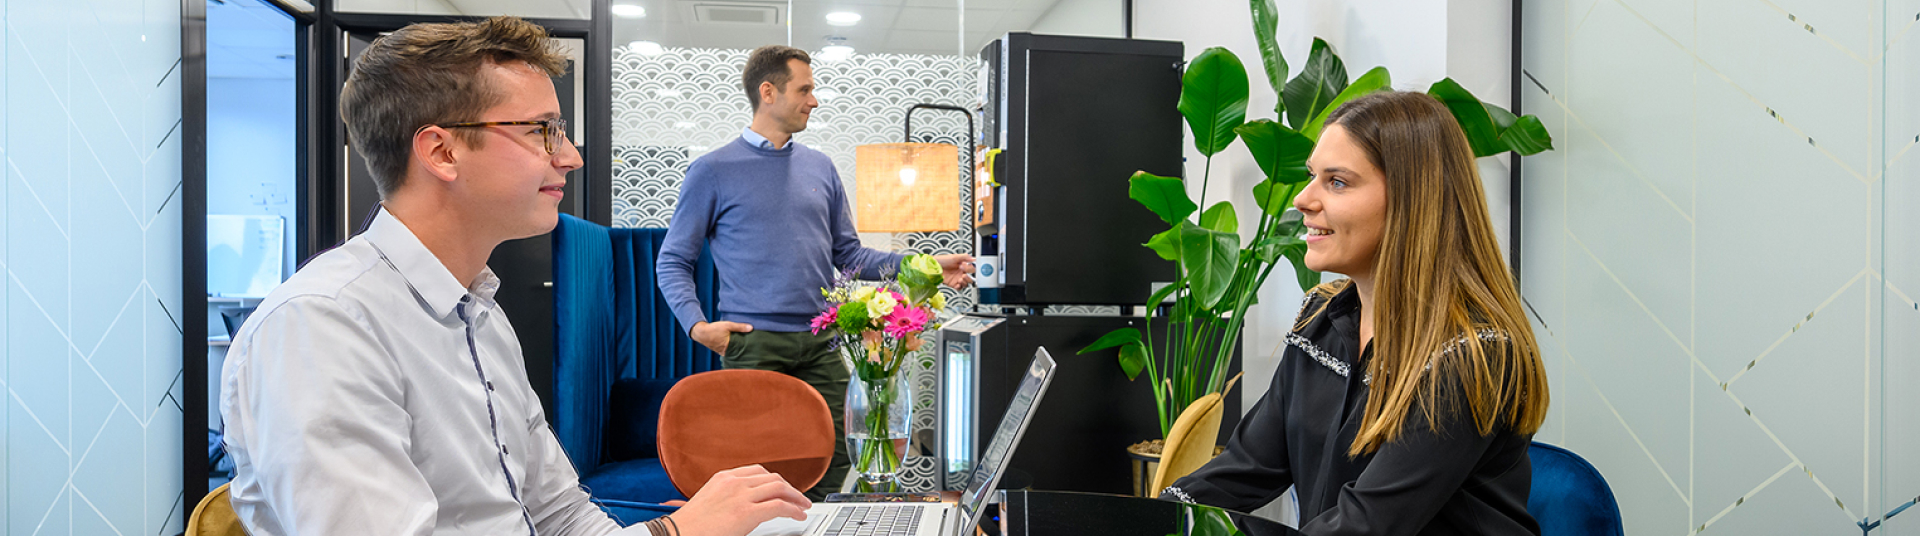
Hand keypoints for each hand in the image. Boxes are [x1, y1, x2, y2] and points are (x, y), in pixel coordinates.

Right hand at [669, 465, 810, 535]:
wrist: (677, 533)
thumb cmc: (689, 525)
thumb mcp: (709, 501)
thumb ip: (727, 498)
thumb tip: (741, 507)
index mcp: (723, 477)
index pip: (758, 471)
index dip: (775, 480)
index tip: (782, 488)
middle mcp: (734, 482)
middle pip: (772, 478)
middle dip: (789, 488)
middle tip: (798, 498)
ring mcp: (741, 495)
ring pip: (779, 488)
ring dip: (795, 497)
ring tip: (803, 506)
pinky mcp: (746, 512)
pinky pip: (779, 506)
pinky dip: (793, 510)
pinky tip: (798, 516)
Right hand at [691, 321, 752, 354]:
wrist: (701, 332)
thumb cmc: (714, 329)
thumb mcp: (728, 325)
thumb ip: (739, 327)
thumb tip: (751, 328)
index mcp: (729, 347)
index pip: (741, 350)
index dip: (747, 348)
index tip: (754, 347)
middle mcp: (726, 352)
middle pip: (738, 352)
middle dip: (743, 349)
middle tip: (752, 347)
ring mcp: (722, 352)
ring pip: (733, 351)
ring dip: (738, 349)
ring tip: (746, 346)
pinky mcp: (719, 351)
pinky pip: (728, 351)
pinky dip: (732, 349)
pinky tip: (736, 345)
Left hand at [935, 254, 975, 288]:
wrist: (933, 267)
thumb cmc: (942, 260)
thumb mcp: (954, 256)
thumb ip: (964, 257)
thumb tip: (973, 258)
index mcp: (963, 266)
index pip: (972, 269)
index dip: (970, 268)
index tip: (965, 266)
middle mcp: (961, 272)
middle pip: (971, 278)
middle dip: (969, 277)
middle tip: (964, 274)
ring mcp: (957, 279)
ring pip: (966, 283)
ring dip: (965, 282)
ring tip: (960, 279)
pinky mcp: (953, 284)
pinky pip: (959, 288)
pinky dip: (960, 287)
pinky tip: (957, 283)